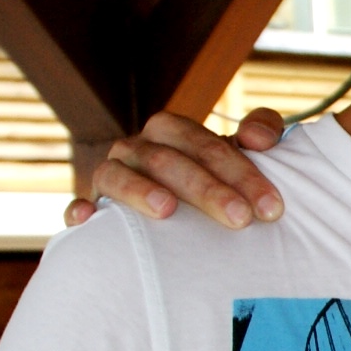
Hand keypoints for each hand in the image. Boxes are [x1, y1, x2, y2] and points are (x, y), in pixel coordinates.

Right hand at [64, 107, 287, 229]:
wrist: (174, 215)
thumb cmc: (213, 180)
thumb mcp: (239, 154)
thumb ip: (262, 131)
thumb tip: (259, 139)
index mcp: (171, 131)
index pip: (204, 144)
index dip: (241, 172)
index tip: (271, 208)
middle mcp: (136, 148)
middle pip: (167, 161)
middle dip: (206, 189)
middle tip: (240, 219)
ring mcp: (109, 176)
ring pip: (119, 176)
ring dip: (140, 190)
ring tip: (167, 210)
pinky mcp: (91, 207)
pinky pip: (78, 206)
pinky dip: (80, 210)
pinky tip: (88, 220)